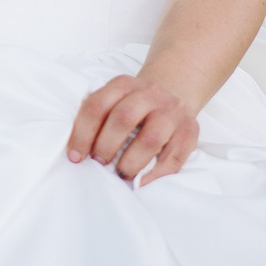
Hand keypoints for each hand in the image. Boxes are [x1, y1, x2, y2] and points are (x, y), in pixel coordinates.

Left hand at [67, 74, 197, 185]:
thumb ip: (97, 115)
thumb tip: (76, 150)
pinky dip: (156, 174)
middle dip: (106, 145)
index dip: (82, 133)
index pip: (97, 105)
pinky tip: (142, 181)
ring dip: (131, 161)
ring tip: (120, 173)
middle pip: (123, 118)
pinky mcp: (190, 130)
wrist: (173, 91)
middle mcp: (149, 94)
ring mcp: (172, 112)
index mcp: (123, 84)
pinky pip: (174, 157)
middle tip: (99, 162)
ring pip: (151, 138)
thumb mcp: (115, 98)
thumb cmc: (134, 104)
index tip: (75, 156)